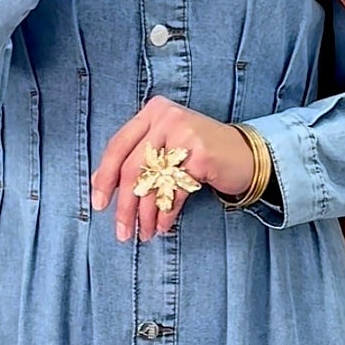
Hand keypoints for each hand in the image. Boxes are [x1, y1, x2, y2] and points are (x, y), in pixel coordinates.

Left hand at [91, 98, 257, 242]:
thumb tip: (99, 182)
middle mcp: (166, 117)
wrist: (245, 154)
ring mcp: (185, 133)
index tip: (99, 203)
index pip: (117, 146)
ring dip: (146, 214)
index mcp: (152, 112)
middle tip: (122, 230)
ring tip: (144, 233)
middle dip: (125, 205)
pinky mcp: (201, 154)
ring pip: (153, 182)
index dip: (105, 178)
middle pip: (133, 167)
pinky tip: (163, 225)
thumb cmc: (200, 153)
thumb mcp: (165, 147)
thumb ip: (135, 158)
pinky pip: (175, 191)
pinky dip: (166, 213)